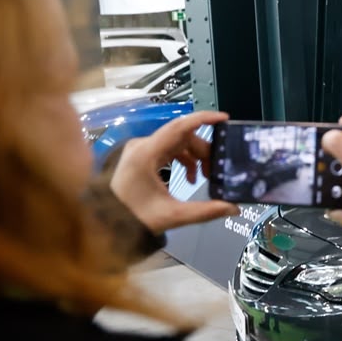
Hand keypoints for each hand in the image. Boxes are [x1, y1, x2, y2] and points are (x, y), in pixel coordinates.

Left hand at [110, 112, 238, 233]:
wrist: (107, 223)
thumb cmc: (135, 217)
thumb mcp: (173, 215)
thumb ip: (206, 211)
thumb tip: (234, 208)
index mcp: (147, 154)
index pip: (179, 127)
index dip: (203, 119)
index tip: (224, 118)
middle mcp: (143, 146)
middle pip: (183, 136)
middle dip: (204, 150)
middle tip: (218, 169)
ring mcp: (142, 149)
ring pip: (178, 143)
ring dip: (196, 156)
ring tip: (206, 176)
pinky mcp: (142, 156)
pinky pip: (170, 150)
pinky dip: (185, 160)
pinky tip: (191, 177)